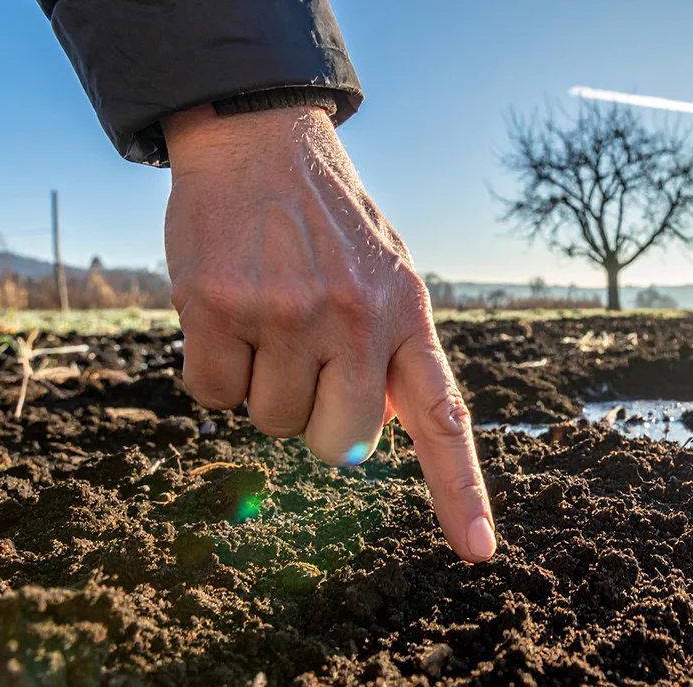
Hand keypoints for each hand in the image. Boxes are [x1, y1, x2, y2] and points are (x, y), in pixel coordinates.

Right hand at [161, 104, 495, 562]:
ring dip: (263, 387)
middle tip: (306, 361)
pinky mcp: (219, 307)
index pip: (445, 418)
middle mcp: (355, 318)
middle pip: (341, 446)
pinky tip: (226, 313)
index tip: (479, 552)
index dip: (461, 491)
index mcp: (408, 313)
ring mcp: (287, 313)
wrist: (260, 139)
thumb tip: (386, 435)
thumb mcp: (388, 273)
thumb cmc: (327, 222)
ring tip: (267, 316)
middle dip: (320, 424)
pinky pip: (212, 396)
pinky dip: (214, 370)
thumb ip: (396, 349)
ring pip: (272, 424)